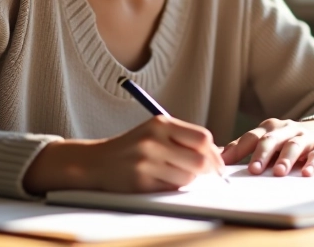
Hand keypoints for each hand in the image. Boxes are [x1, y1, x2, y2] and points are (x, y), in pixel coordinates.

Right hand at [23, 115, 223, 193]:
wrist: (96, 161)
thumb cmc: (133, 146)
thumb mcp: (155, 132)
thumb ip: (183, 138)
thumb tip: (217, 153)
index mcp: (160, 124)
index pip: (202, 138)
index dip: (214, 152)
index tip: (217, 161)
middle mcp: (153, 141)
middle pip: (199, 161)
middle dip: (208, 170)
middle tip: (209, 175)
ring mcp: (146, 163)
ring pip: (187, 178)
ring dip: (189, 180)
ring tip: (177, 175)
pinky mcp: (140, 183)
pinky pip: (170, 189)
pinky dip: (173, 188)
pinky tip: (163, 181)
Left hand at [220, 118, 313, 176]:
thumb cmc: (288, 140)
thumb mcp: (268, 140)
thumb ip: (245, 147)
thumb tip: (217, 155)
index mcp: (269, 128)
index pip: (250, 137)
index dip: (237, 149)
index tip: (224, 162)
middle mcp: (285, 129)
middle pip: (270, 140)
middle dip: (261, 154)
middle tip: (254, 170)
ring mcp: (304, 137)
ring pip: (293, 145)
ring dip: (285, 158)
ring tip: (279, 172)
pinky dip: (312, 163)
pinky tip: (306, 173)